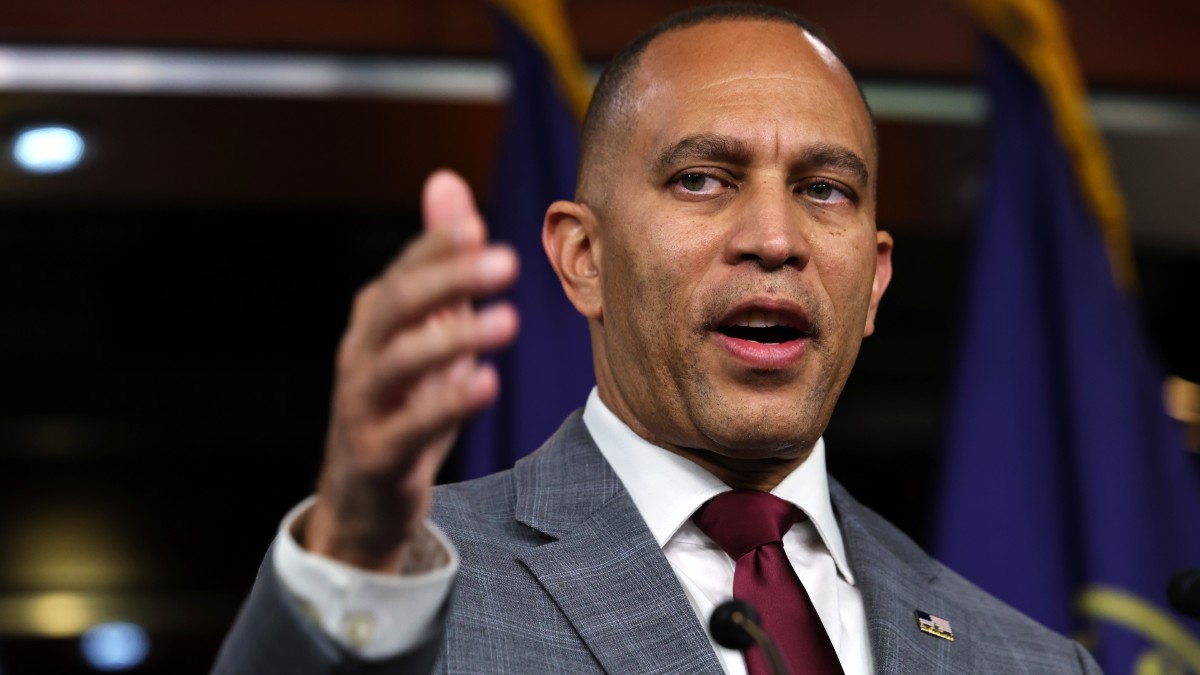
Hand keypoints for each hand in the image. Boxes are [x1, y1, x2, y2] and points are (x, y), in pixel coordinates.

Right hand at [304, 170, 518, 570]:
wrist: (364, 496)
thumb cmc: (404, 402)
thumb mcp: (425, 328)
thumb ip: (439, 261)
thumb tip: (447, 179)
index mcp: (375, 319)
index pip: (404, 269)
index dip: (436, 245)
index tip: (479, 226)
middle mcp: (362, 353)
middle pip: (397, 304)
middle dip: (449, 279)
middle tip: (506, 261)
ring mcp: (363, 404)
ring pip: (399, 361)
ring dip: (454, 337)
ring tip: (508, 320)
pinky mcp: (377, 452)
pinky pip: (410, 425)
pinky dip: (448, 403)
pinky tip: (487, 382)